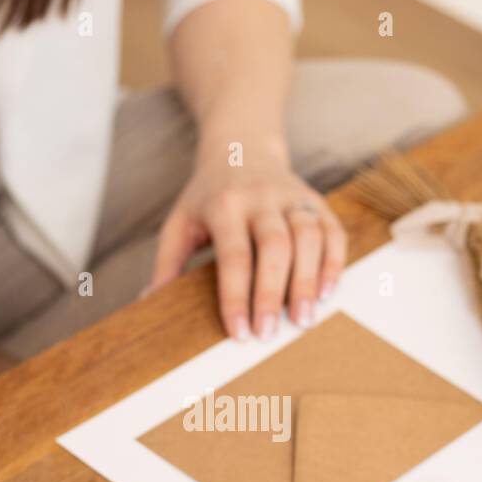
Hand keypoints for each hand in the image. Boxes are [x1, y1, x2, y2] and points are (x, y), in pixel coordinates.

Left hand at [149, 143, 347, 339]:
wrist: (242, 147)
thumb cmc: (207, 197)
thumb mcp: (179, 222)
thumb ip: (167, 263)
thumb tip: (148, 304)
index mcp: (224, 204)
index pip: (233, 255)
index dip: (237, 296)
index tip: (240, 332)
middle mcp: (261, 197)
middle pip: (274, 247)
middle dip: (273, 293)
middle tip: (270, 334)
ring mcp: (293, 197)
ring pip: (308, 238)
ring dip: (308, 282)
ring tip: (303, 320)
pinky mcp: (317, 200)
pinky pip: (332, 231)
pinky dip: (333, 263)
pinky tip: (327, 293)